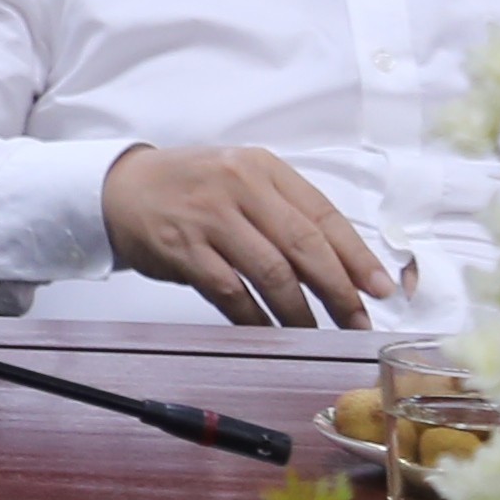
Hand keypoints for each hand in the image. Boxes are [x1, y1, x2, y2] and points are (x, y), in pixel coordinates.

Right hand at [103, 142, 392, 328]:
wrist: (119, 187)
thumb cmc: (192, 188)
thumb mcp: (242, 180)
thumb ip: (287, 212)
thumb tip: (346, 266)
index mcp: (261, 167)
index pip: (323, 215)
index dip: (357, 257)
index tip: (381, 290)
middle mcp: (237, 185)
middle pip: (303, 246)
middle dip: (338, 291)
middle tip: (356, 321)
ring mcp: (208, 216)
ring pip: (272, 273)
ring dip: (300, 312)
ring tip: (316, 332)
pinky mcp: (182, 248)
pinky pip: (231, 292)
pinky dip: (256, 318)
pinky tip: (271, 331)